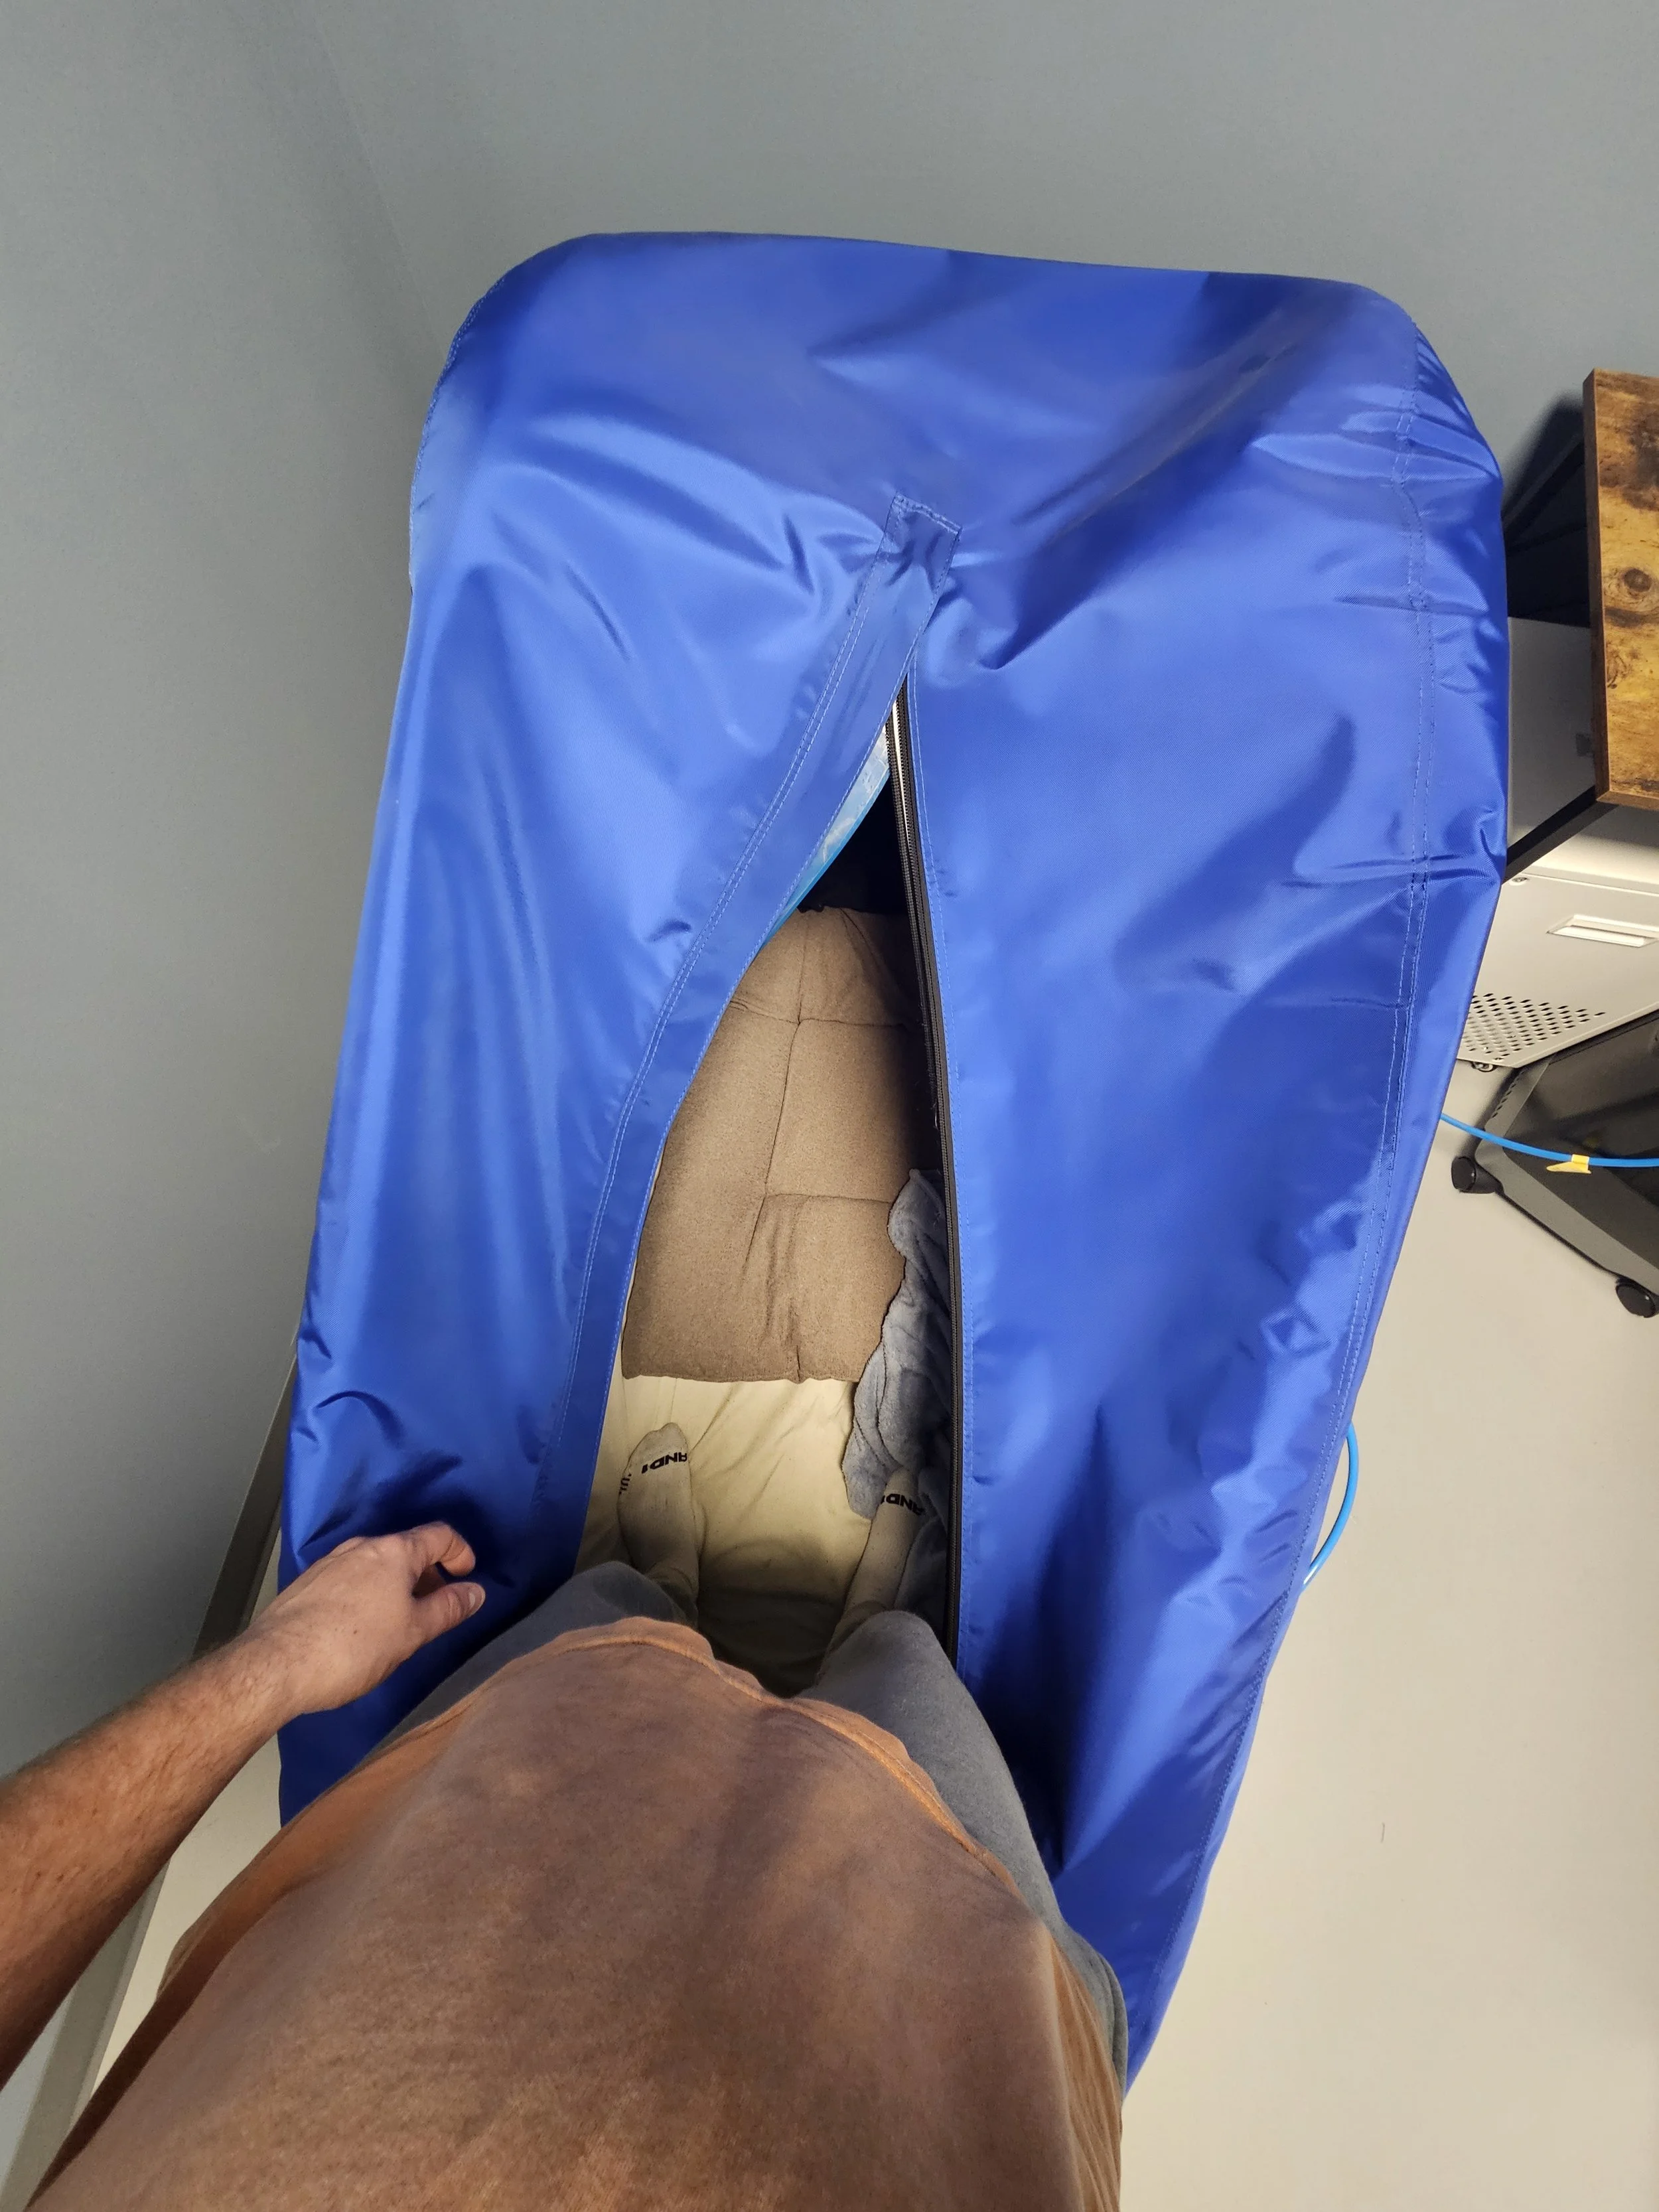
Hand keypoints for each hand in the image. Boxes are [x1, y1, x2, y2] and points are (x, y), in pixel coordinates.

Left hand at [244, 1524, 485, 1717]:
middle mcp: (360, 1547)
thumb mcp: (412, 1632)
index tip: (467, 1576)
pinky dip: (368, 1593)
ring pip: (375, 1565)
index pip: (439, 1535)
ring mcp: (329, 1564)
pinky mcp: (307, 1585)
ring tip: (399, 1622)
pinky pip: (350, 1579)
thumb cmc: (354, 1647)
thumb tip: (476, 1591)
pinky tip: (361, 1627)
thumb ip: (448, 1608)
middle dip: (427, 1574)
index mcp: (393, 1551)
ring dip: (396, 1585)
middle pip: (405, 1549)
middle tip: (436, 1608)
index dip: (460, 1552)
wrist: (275, 1664)